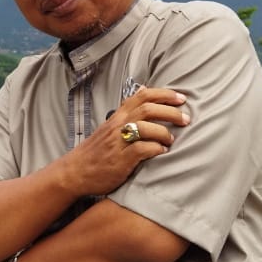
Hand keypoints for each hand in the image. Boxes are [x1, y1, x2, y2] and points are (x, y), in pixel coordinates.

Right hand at [59, 86, 189, 197]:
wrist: (75, 171)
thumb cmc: (97, 150)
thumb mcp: (110, 125)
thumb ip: (128, 110)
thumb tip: (144, 89)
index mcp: (118, 115)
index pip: (143, 95)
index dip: (165, 94)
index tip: (181, 98)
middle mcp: (118, 125)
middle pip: (148, 109)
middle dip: (171, 112)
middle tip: (185, 119)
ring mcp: (118, 142)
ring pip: (146, 127)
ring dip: (164, 132)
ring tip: (171, 140)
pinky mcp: (120, 159)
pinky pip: (142, 149)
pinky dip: (156, 149)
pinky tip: (161, 152)